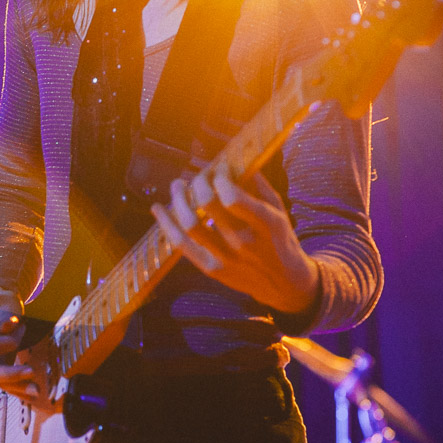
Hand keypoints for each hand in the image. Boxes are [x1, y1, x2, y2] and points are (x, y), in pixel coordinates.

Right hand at [0, 286, 38, 397]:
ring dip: (16, 386)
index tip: (22, 326)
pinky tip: (33, 393)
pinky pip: (3, 384)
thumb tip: (6, 327)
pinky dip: (18, 389)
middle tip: (31, 371)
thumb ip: (4, 313)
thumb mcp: (3, 301)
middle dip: (10, 374)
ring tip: (37, 390)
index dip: (7, 341)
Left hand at [151, 166, 318, 315]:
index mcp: (266, 224)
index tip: (220, 169)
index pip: (232, 197)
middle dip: (199, 181)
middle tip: (200, 175)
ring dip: (177, 199)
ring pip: (190, 225)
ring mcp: (226, 258)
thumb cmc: (280, 239)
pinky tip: (158, 209)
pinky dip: (166, 224)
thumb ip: (257, 185)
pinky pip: (182, 245)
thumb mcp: (278, 210)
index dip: (220, 177)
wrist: (284, 283)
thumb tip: (232, 159)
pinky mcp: (212, 269)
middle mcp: (244, 242)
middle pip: (208, 204)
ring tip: (176, 184)